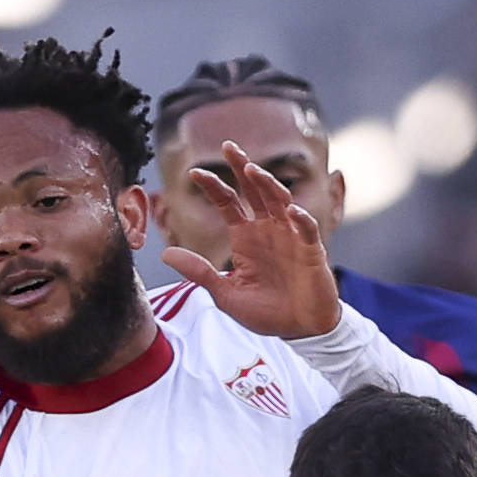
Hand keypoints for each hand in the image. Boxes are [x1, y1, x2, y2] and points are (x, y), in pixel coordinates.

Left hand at [155, 150, 340, 339]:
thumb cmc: (266, 311)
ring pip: (280, 201)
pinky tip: (292, 211)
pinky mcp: (311, 251)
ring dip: (268, 185)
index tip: (194, 173)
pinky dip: (301, 220)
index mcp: (246, 237)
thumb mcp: (225, 293)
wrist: (299, 330)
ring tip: (252, 171)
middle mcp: (268, 229)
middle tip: (228, 147)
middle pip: (254, 190)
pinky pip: (307, 230)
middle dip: (242, 167)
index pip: (228, 203)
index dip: (213, 187)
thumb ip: (199, 272)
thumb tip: (165, 253)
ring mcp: (291, 236)